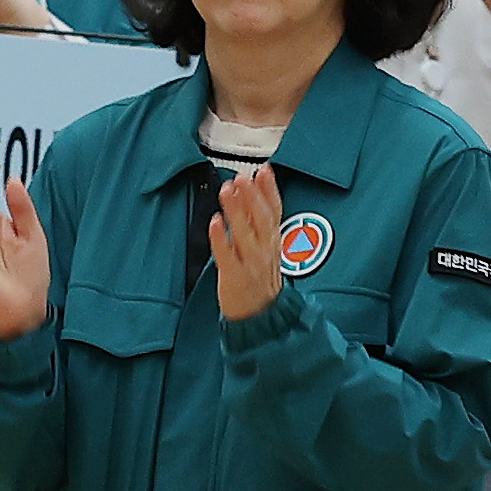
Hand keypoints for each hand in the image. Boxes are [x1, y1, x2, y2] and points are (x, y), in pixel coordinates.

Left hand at [210, 158, 290, 320]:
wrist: (260, 319)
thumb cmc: (258, 282)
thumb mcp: (265, 250)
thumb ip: (258, 224)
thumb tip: (250, 194)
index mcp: (272, 243)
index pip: (275, 212)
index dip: (270, 190)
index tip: (264, 170)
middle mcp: (264, 251)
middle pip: (262, 219)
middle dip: (253, 196)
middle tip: (243, 177)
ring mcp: (250, 264)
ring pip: (245, 234)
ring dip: (237, 210)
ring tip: (227, 191)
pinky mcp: (234, 277)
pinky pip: (227, 255)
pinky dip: (221, 238)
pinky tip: (215, 222)